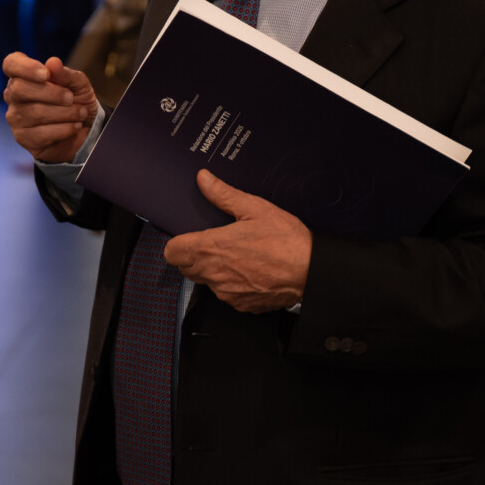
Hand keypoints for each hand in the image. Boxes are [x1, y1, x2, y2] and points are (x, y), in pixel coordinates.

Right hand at [2, 53, 98, 162]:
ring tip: (80, 113)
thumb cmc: (77, 102)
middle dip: (52, 93)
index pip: (11, 64)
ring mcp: (15, 118)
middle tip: (70, 98)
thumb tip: (53, 62)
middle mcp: (13, 95)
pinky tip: (75, 126)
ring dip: (64, 113)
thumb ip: (66, 74)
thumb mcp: (78, 84)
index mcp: (23, 75)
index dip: (25, 67)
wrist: (85, 131)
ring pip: (34, 113)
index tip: (46, 74)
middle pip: (20, 88)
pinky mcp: (22, 138)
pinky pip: (41, 133)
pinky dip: (64, 129)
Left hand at [162, 170, 311, 312]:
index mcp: (212, 248)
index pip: (172, 252)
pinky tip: (250, 271)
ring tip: (238, 256)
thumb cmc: (286, 240)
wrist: (312, 271)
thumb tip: (204, 179)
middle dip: (194, 257)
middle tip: (215, 244)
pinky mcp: (241, 305)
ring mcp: (227, 293)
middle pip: (185, 268)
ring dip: (214, 271)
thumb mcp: (255, 208)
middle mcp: (215, 274)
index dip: (178, 244)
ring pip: (206, 282)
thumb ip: (223, 195)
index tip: (189, 237)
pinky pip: (226, 294)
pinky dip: (232, 284)